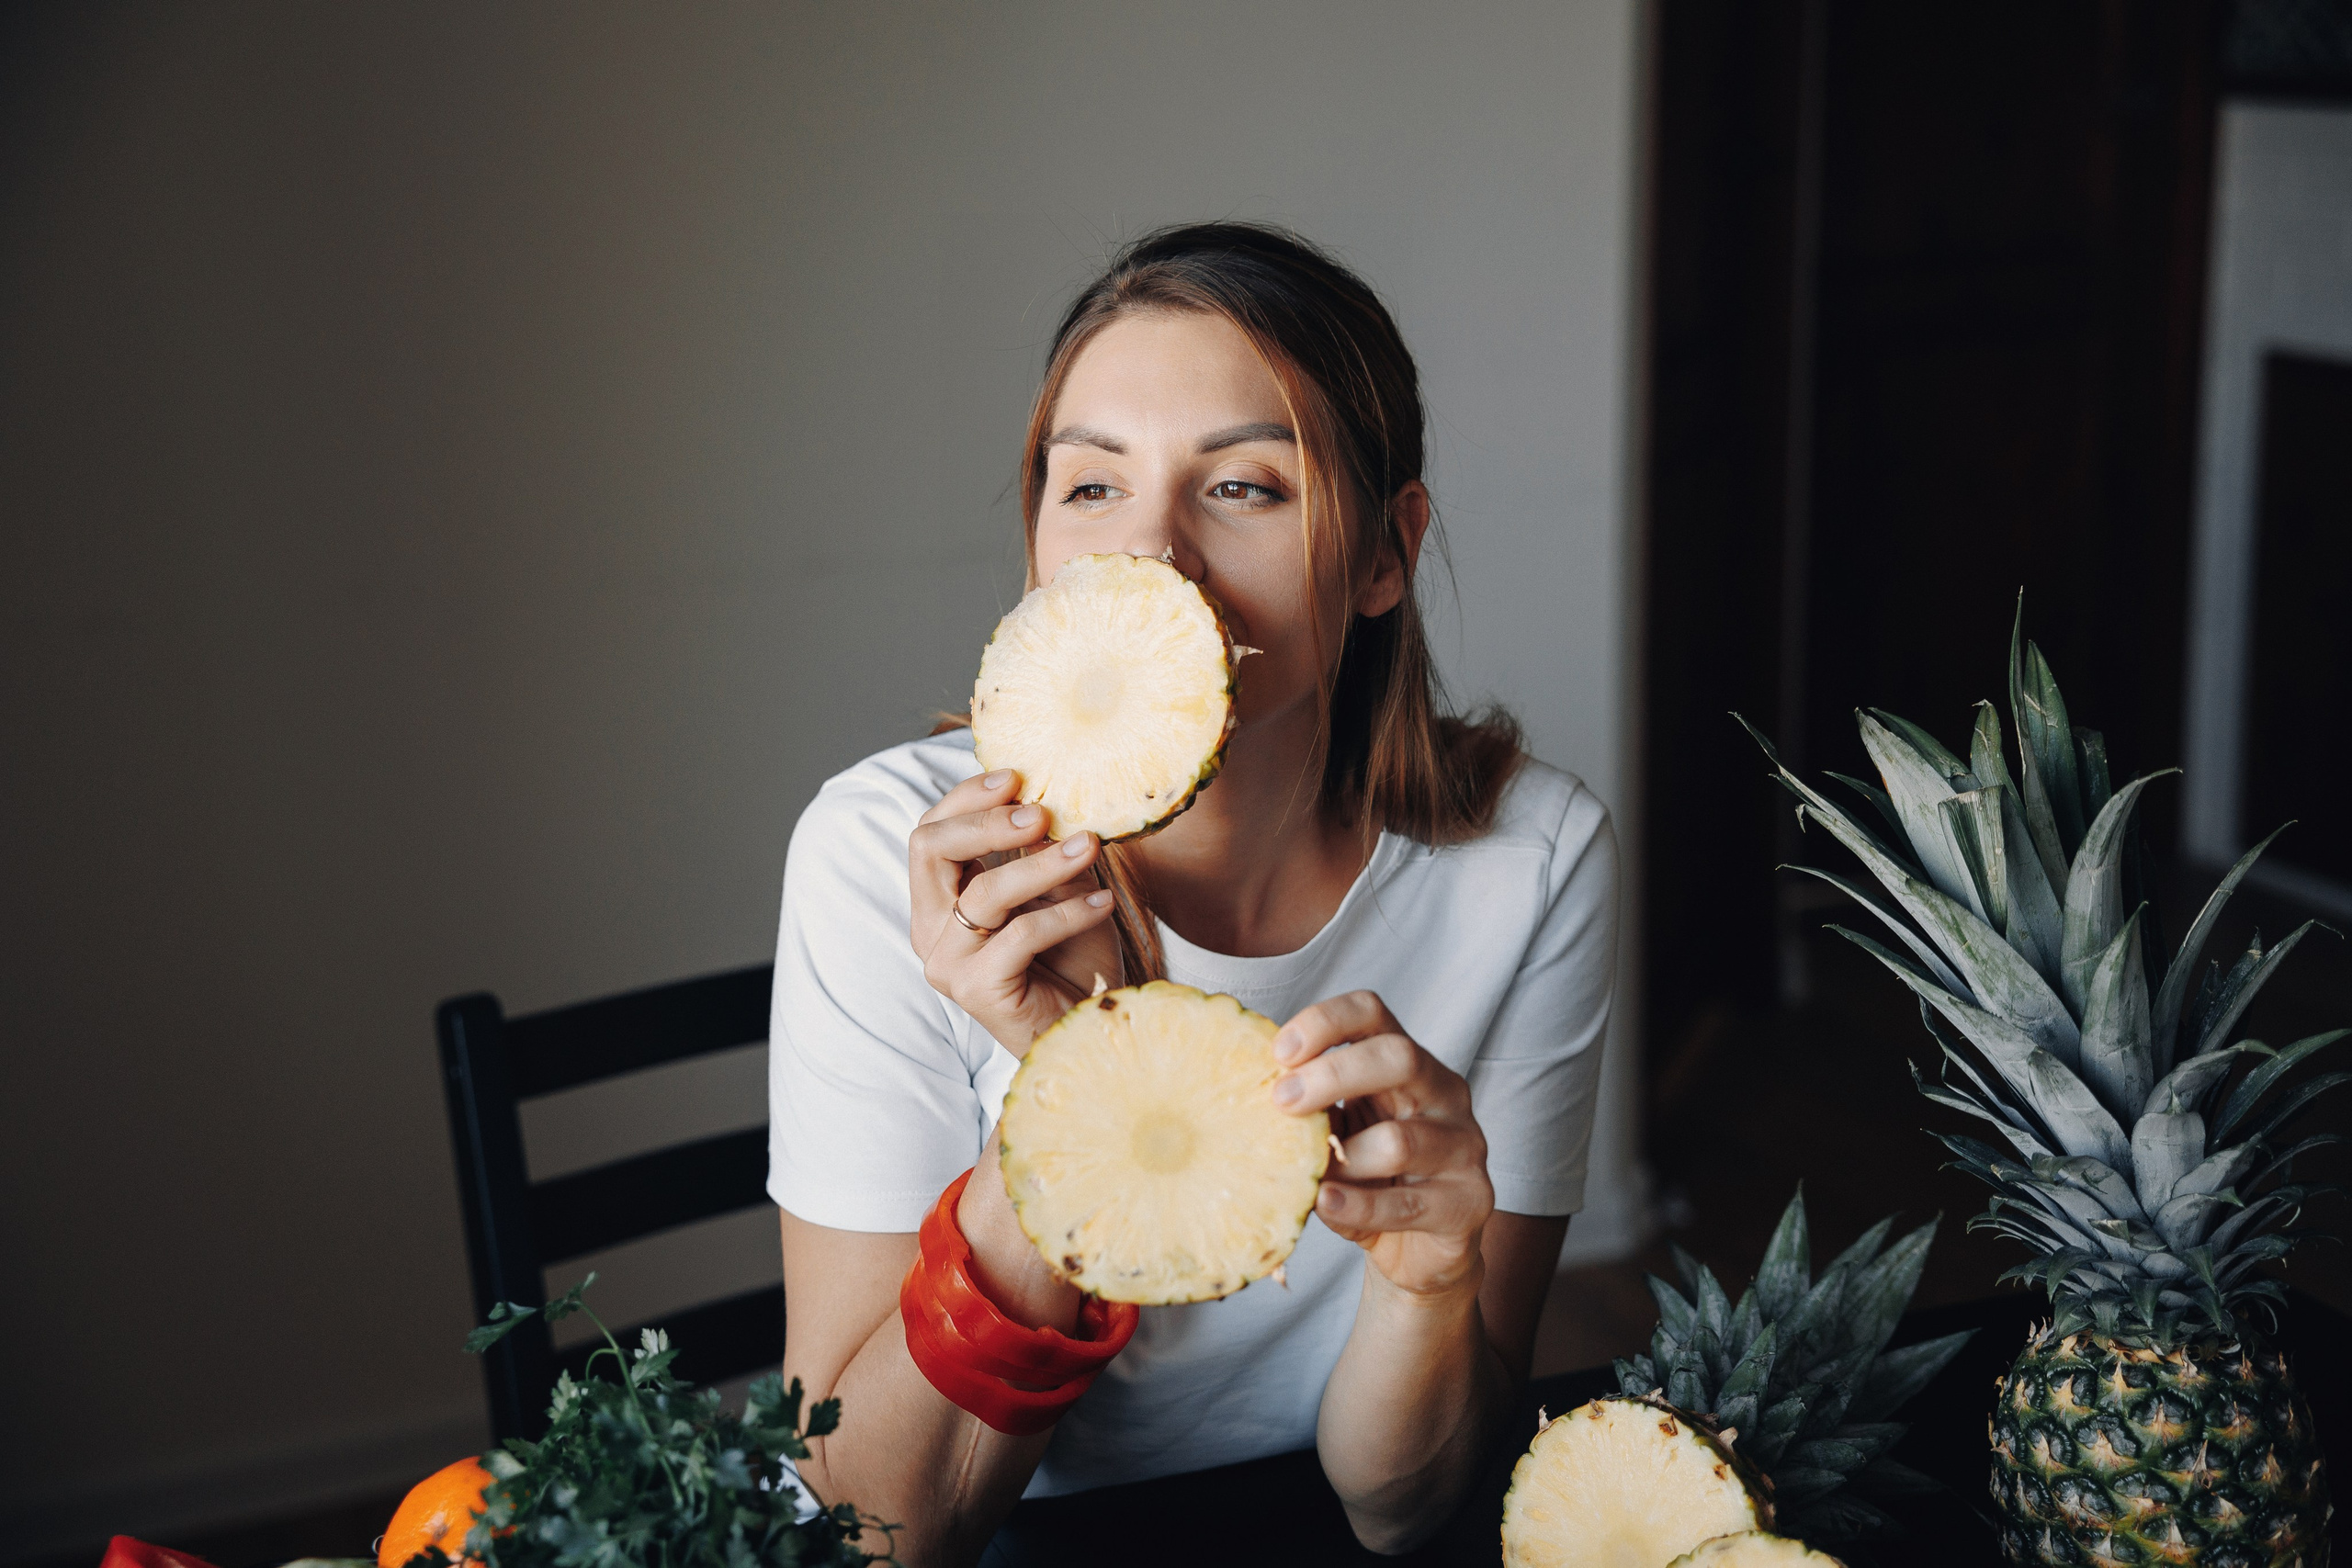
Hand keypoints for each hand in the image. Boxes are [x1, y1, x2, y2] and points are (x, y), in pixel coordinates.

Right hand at [908, 769, 1123, 1054]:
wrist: (1089, 1026)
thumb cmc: (1071, 959)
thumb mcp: (1055, 889)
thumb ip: (1038, 849)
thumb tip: (1045, 793)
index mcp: (939, 900)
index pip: (930, 833)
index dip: (966, 798)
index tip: (1015, 776)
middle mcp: (930, 929)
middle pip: (930, 850)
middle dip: (986, 821)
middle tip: (1040, 812)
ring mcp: (948, 962)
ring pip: (983, 893)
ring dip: (1042, 865)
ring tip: (1090, 847)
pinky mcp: (976, 990)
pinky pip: (1021, 935)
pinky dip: (1068, 913)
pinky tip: (1103, 902)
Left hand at [1272, 991, 1492, 1297]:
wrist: (1421, 1248)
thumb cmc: (1370, 1178)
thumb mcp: (1337, 1131)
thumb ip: (1309, 1108)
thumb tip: (1242, 1087)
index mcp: (1408, 1063)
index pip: (1373, 1012)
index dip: (1326, 1021)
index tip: (1279, 1052)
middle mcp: (1445, 1093)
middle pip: (1399, 1057)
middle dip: (1333, 1075)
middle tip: (1281, 1101)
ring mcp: (1464, 1146)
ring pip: (1400, 1141)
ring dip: (1344, 1158)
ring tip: (1312, 1175)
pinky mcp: (1469, 1201)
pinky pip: (1407, 1204)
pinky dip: (1358, 1206)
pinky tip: (1326, 1203)